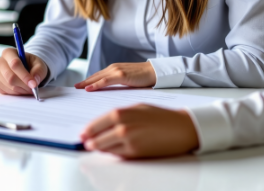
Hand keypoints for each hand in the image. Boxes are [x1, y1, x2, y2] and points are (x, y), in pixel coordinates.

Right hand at [0, 48, 48, 95]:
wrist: (26, 69)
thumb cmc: (31, 65)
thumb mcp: (39, 64)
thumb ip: (39, 71)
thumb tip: (35, 80)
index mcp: (9, 52)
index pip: (14, 64)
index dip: (24, 75)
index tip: (34, 84)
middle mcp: (0, 62)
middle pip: (10, 76)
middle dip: (23, 84)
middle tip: (33, 88)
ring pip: (8, 86)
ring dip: (21, 90)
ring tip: (29, 88)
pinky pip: (6, 92)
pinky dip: (16, 93)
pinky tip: (21, 88)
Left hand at [74, 62, 155, 90]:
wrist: (155, 72)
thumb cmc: (143, 78)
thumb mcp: (127, 81)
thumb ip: (117, 85)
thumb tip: (109, 94)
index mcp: (114, 70)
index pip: (97, 76)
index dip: (88, 81)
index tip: (79, 87)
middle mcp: (113, 68)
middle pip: (94, 76)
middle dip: (84, 82)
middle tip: (74, 88)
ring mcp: (116, 71)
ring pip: (97, 77)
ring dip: (86, 83)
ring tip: (77, 88)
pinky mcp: (121, 75)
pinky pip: (105, 81)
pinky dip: (96, 84)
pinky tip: (89, 89)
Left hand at [80, 104, 198, 158]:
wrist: (180, 128)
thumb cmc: (159, 115)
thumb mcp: (136, 108)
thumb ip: (120, 115)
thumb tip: (106, 122)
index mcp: (121, 113)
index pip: (97, 123)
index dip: (88, 129)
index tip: (83, 133)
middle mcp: (122, 127)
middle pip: (98, 137)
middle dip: (90, 140)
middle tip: (84, 142)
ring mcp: (128, 142)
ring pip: (106, 148)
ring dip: (99, 148)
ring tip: (93, 147)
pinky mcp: (136, 153)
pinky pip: (118, 155)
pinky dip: (112, 153)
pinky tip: (109, 151)